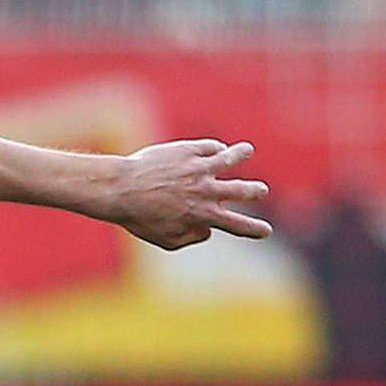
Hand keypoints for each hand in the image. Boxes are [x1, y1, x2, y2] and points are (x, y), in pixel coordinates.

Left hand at [102, 139, 271, 249]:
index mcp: (204, 215)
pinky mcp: (188, 150)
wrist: (120, 188)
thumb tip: (207, 231)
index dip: (255, 229)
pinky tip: (216, 148)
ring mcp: (200, 168)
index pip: (238, 225)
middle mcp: (207, 191)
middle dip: (255, 191)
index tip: (265, 231)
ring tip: (246, 150)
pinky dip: (216, 148)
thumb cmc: (139, 217)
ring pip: (231, 158)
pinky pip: (210, 146)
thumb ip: (190, 238)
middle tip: (261, 190)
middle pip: (243, 190)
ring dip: (241, 154)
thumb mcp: (165, 239)